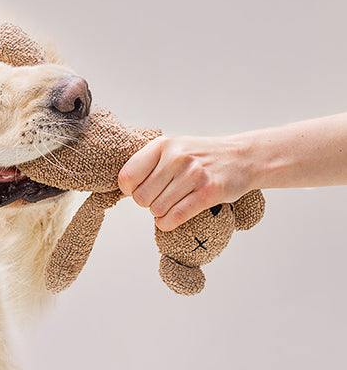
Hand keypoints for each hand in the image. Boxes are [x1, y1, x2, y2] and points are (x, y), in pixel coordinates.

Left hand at [118, 135, 254, 230]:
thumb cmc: (202, 157)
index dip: (130, 191)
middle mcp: (177, 157)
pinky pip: (175, 217)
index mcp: (163, 145)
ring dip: (161, 215)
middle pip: (141, 199)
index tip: (143, 190)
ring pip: (157, 210)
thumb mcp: (174, 149)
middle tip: (163, 199)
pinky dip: (169, 224)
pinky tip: (173, 219)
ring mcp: (194, 174)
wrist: (243, 158)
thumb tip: (126, 190)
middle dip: (149, 204)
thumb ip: (150, 164)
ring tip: (174, 204)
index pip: (127, 178)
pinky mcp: (208, 192)